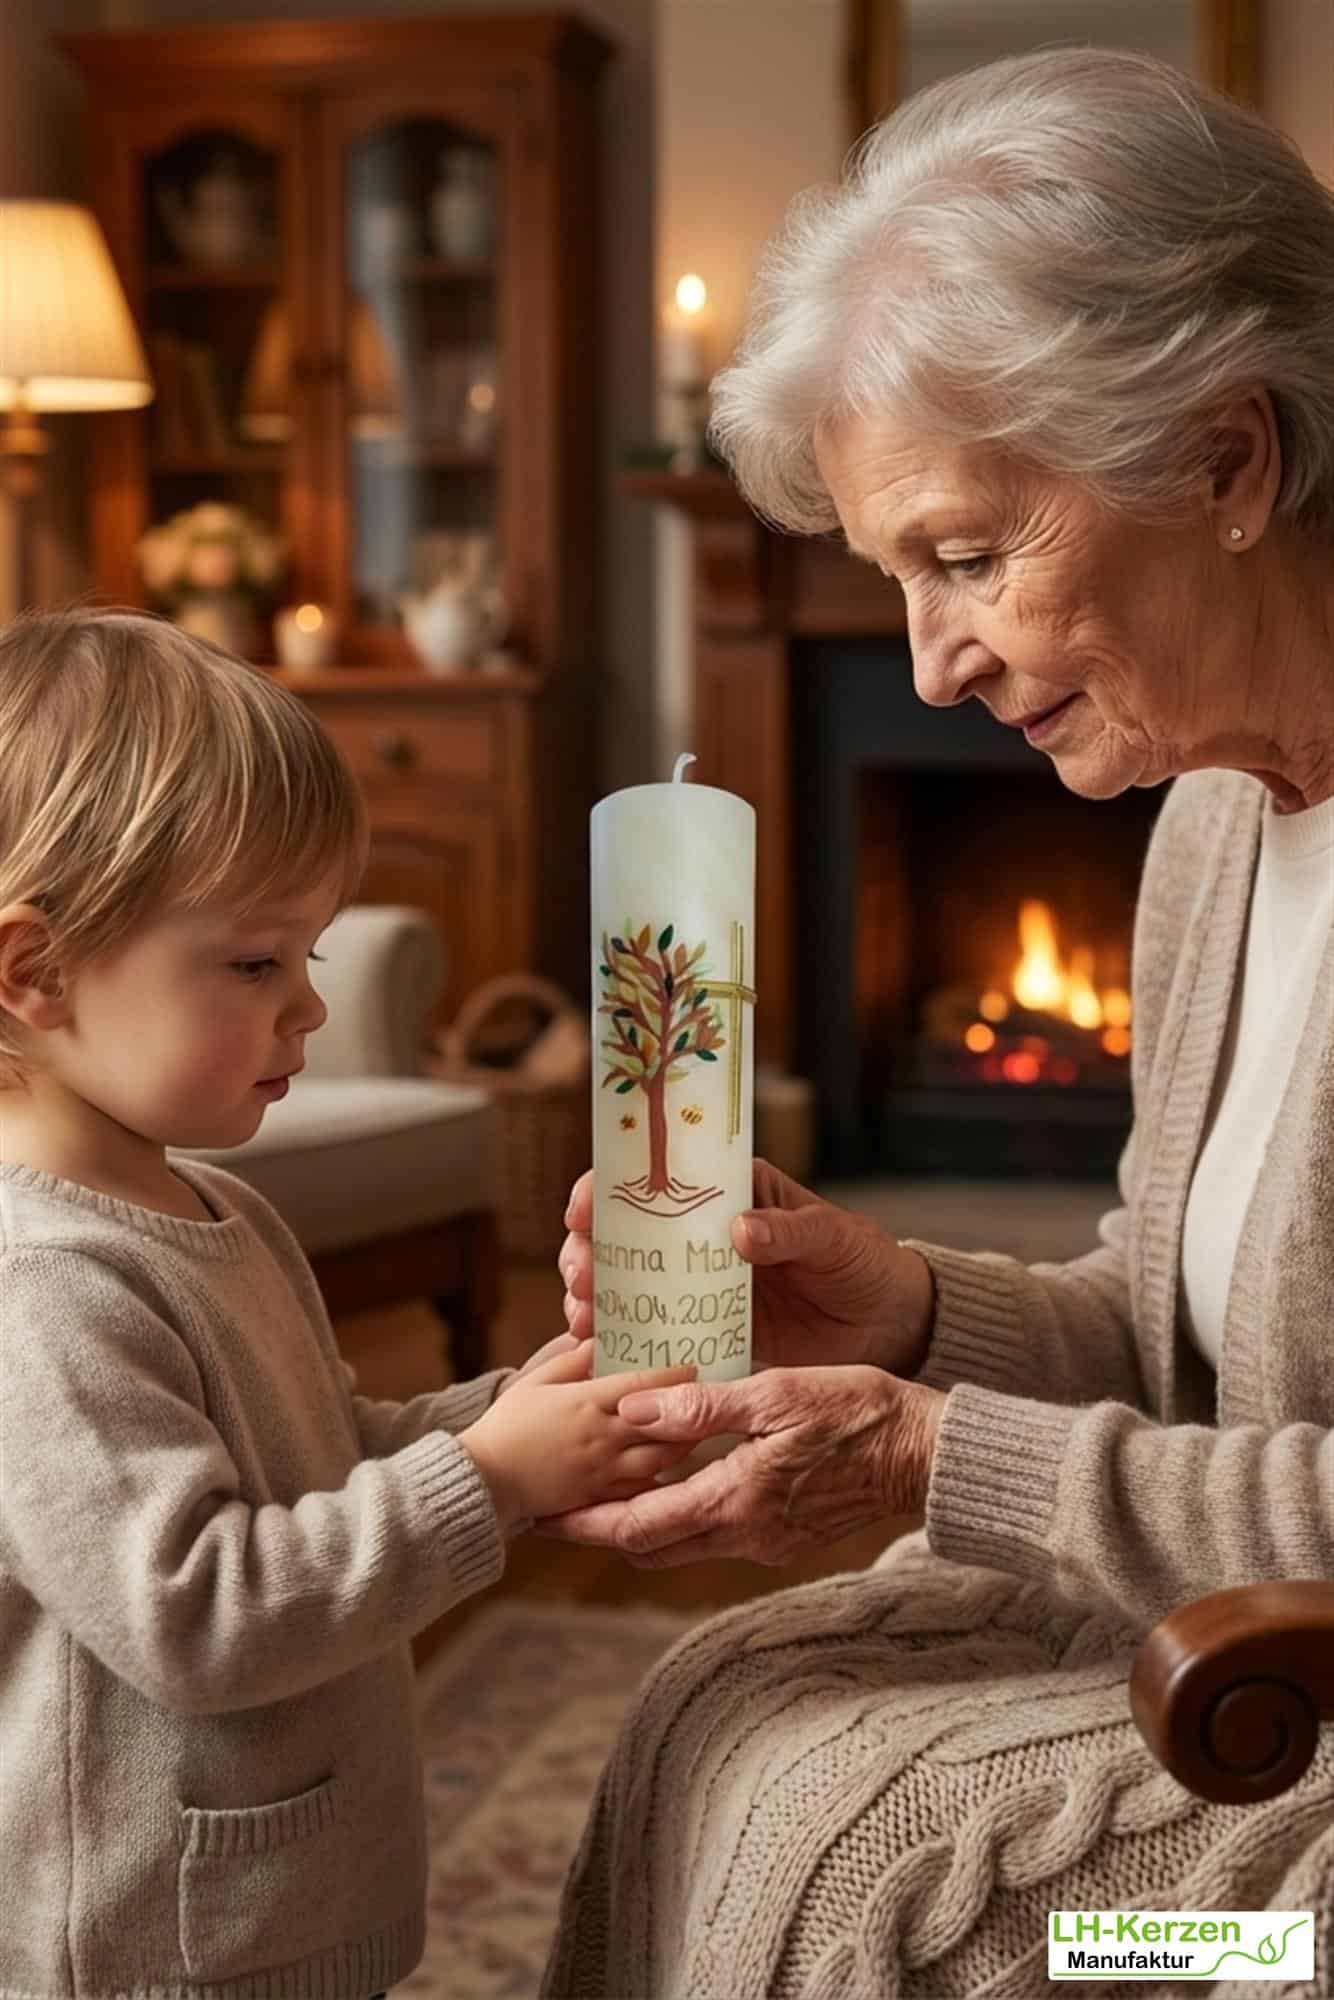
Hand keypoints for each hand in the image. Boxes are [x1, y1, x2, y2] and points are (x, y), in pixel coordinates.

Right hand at [461, 1341, 698, 1529]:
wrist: (484, 1479)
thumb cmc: (506, 1425)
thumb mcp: (536, 1381)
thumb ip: (571, 1361)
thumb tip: (599, 1342)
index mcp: (587, 1402)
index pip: (642, 1385)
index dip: (673, 1374)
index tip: (693, 1364)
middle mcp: (603, 1436)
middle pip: (662, 1422)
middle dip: (689, 1410)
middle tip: (709, 1399)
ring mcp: (603, 1470)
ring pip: (659, 1458)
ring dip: (684, 1445)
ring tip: (699, 1433)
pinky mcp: (598, 1496)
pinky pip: (640, 1489)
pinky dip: (661, 1480)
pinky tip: (674, 1472)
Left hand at [535, 1365, 946, 1566]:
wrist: (925, 1454)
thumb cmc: (857, 1412)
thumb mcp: (776, 1394)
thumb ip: (701, 1408)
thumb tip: (631, 1410)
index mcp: (735, 1501)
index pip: (638, 1528)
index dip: (584, 1524)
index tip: (542, 1515)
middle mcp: (745, 1536)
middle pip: (652, 1547)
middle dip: (603, 1528)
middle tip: (561, 1502)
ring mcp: (768, 1541)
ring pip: (684, 1542)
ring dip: (643, 1520)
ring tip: (607, 1484)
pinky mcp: (786, 1535)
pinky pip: (718, 1533)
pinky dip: (684, 1512)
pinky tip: (675, 1476)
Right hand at [558, 1159, 934, 1375]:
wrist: (892, 1325)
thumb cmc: (865, 1263)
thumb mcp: (834, 1238)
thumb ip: (790, 1230)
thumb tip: (740, 1229)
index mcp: (730, 1193)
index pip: (658, 1178)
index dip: (609, 1189)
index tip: (584, 1211)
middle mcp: (703, 1237)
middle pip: (625, 1234)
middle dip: (588, 1252)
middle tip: (582, 1278)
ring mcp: (701, 1286)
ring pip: (629, 1285)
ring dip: (596, 1298)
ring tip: (585, 1319)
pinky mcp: (709, 1332)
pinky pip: (657, 1334)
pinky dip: (625, 1342)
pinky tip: (603, 1355)